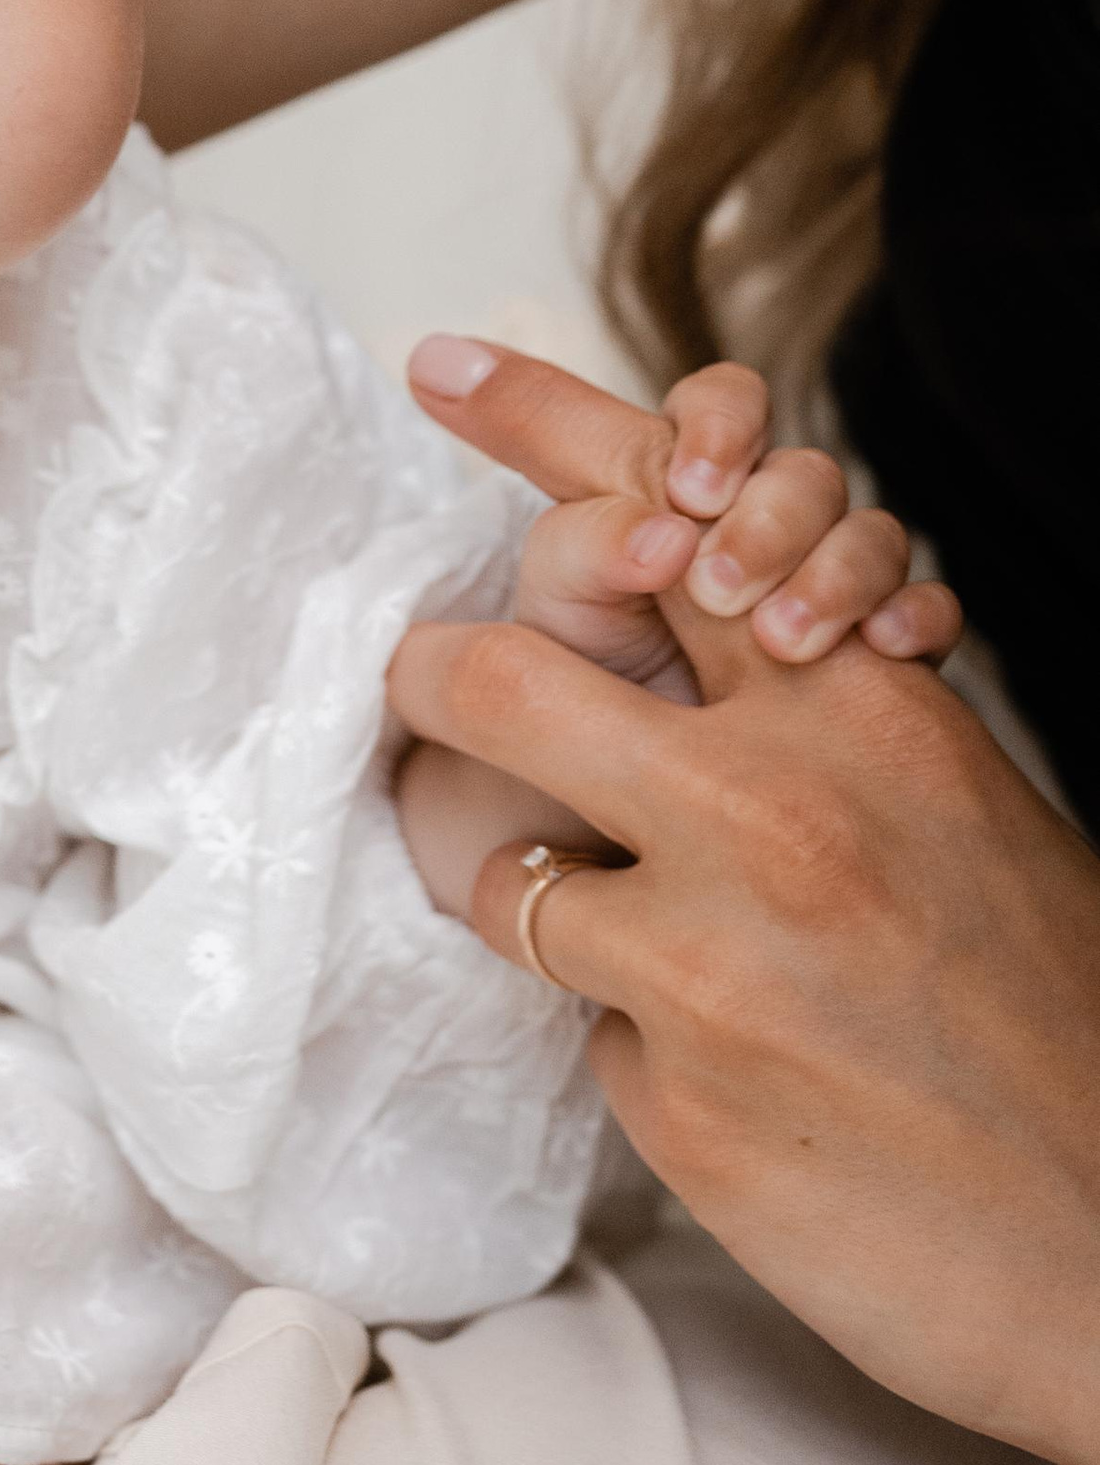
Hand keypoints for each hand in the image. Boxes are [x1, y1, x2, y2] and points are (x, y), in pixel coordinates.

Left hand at [390, 389, 1099, 1464]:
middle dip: (435, 688)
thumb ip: (826, 722)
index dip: (538, 420)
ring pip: (500, 871)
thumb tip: (702, 630)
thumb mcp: (964, 813)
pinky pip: (582, 1027)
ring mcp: (716, 960)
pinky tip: (745, 1087)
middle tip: (426, 702)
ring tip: (648, 944)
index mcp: (861, 714)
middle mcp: (777, 812)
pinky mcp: (676, 1098)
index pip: (669, 516)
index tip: (437, 366)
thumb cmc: (1048, 1018)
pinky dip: (636, 1043)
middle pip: (499, 677)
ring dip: (540, 897)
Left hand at [412, 335, 960, 693]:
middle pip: (803, 473)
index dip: (716, 424)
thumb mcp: (557, 613)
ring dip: (836, 571)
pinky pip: (926, 616)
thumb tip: (655, 532)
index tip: (689, 485)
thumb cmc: (569, 694)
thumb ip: (579, 541)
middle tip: (717, 588)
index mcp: (674, 490)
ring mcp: (822, 588)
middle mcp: (753, 525)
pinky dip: (913, 620)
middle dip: (771, 516)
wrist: (590, 825)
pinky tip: (885, 651)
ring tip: (782, 639)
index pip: (719, 406)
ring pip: (870, 537)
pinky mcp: (873, 666)